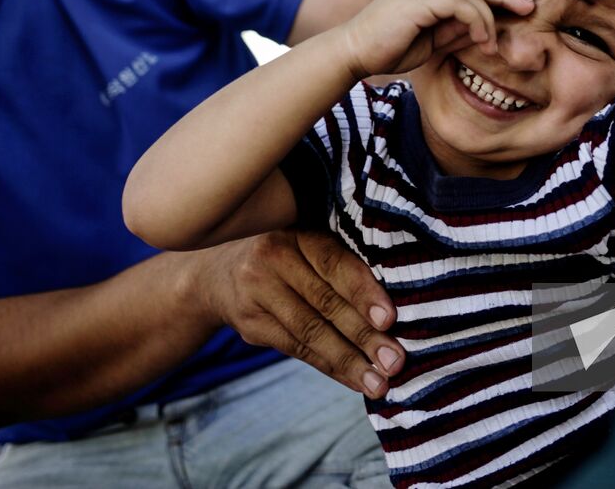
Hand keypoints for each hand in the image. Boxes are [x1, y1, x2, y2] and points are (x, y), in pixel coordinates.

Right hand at [190, 231, 402, 398]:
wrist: (219, 272)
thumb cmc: (289, 257)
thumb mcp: (309, 244)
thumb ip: (342, 264)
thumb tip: (394, 311)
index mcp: (299, 232)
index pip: (334, 263)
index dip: (363, 291)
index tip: (390, 319)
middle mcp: (274, 257)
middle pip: (325, 302)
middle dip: (364, 336)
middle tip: (396, 362)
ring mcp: (257, 291)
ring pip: (310, 331)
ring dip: (348, 361)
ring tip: (378, 383)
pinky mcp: (250, 323)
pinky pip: (296, 348)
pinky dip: (329, 367)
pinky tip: (354, 380)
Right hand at [339, 0, 533, 79]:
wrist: (352, 54)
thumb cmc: (387, 50)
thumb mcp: (431, 42)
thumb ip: (456, 32)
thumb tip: (485, 31)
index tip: (519, 8)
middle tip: (528, 8)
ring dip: (489, 18)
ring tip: (494, 45)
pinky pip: (460, 3)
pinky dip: (477, 20)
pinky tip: (483, 40)